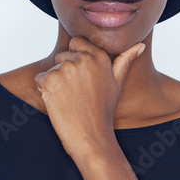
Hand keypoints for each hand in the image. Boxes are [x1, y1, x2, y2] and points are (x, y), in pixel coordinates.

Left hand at [33, 36, 144, 159]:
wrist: (91, 137)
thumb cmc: (104, 112)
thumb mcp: (117, 84)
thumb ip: (125, 61)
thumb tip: (140, 45)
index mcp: (99, 56)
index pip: (76, 42)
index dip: (75, 60)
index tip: (81, 81)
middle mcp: (83, 58)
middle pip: (62, 56)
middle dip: (65, 73)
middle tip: (77, 95)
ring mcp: (66, 68)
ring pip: (51, 69)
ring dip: (55, 83)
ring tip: (69, 100)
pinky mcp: (50, 79)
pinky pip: (40, 79)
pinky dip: (44, 91)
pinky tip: (59, 104)